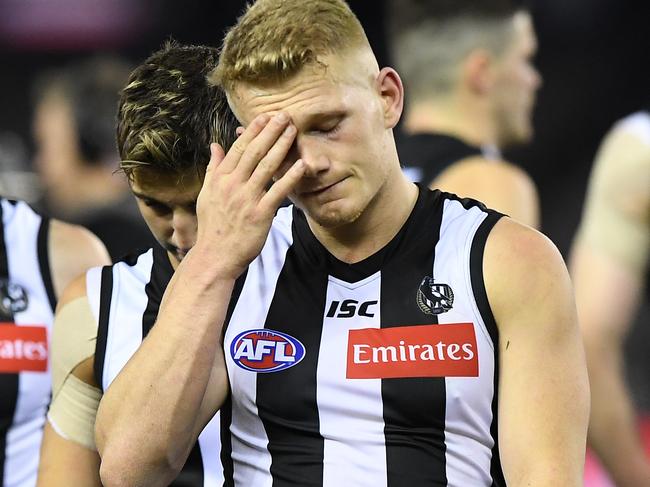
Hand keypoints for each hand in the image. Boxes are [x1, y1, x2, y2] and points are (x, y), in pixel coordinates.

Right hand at [193, 112, 303, 278]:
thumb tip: (215, 146)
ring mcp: (246, 200)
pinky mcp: (260, 215)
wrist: (215, 256)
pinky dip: (290, 177)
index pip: (238, 149)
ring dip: (281, 147)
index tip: (265, 116)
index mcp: (220, 179)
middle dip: (270, 132)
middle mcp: (232, 186)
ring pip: (266, 167)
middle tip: (285, 115)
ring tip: (293, 131)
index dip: (253, 131)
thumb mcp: (207, 195)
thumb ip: (213, 169)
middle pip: (254, 153)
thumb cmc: (213, 226)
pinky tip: (302, 165)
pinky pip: (278, 192)